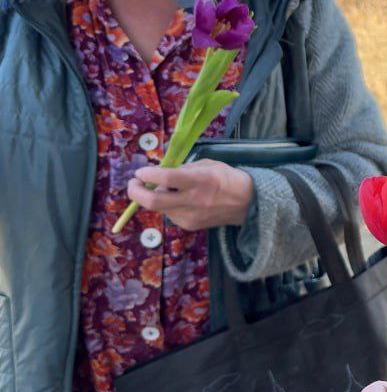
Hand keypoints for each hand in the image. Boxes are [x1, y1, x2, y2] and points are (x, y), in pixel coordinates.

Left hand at [127, 159, 253, 230]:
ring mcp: (189, 216)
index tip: (141, 172)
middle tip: (133, 184)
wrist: (247, 203)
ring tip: (168, 190)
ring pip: (159, 207)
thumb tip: (160, 174)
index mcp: (198, 180)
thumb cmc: (227, 178)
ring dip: (156, 197)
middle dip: (135, 192)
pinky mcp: (189, 226)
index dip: (147, 174)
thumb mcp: (207, 165)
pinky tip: (182, 201)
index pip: (165, 178)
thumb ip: (183, 169)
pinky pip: (170, 213)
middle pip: (152, 201)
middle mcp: (192, 200)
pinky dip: (169, 205)